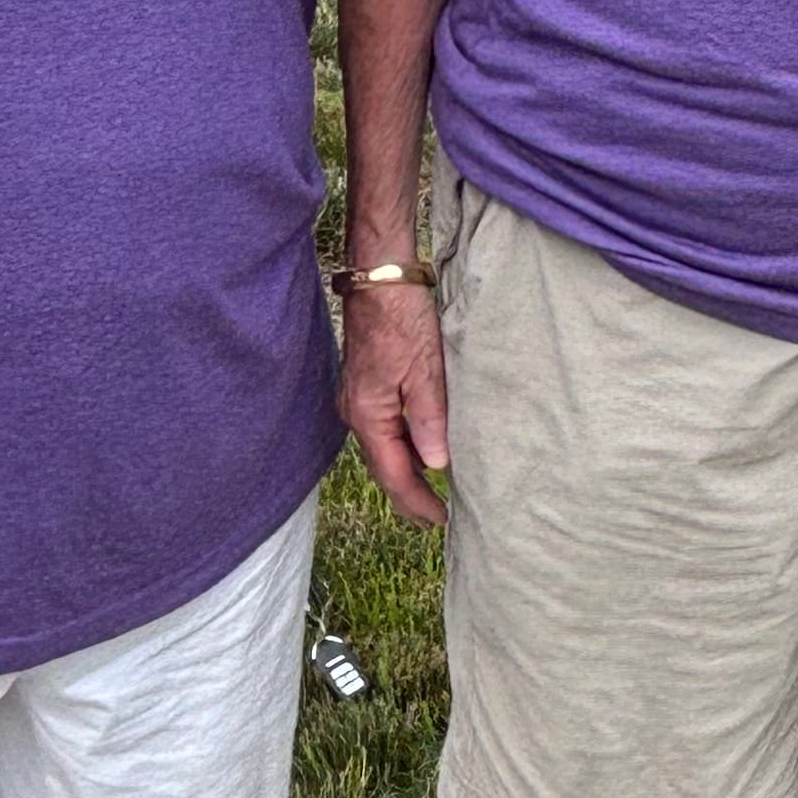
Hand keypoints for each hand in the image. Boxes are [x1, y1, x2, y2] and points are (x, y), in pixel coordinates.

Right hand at [340, 283, 450, 529]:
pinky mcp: (364, 386)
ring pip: (381, 449)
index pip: (393, 474)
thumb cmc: (402, 318)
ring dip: (405, 473)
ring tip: (431, 494)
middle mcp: (356, 413)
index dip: (417, 501)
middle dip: (408, 496)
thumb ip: (430, 421)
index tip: (441, 520)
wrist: (379, 276)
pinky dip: (401, 447)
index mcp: (370, 415)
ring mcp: (356, 399)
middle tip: (435, 519)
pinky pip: (382, 429)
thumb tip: (436, 465)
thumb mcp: (426, 371)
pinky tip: (421, 451)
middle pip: (382, 468)